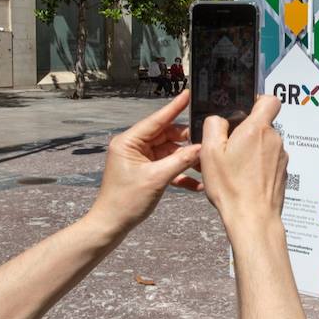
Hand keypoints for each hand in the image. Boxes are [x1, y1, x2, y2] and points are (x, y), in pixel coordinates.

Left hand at [93, 90, 201, 230]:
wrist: (111, 225)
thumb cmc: (126, 201)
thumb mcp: (156, 179)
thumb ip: (180, 161)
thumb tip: (201, 148)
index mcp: (129, 142)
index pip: (156, 120)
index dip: (174, 107)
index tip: (188, 93)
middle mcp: (133, 146)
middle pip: (166, 135)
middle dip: (186, 141)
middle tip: (207, 139)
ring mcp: (140, 159)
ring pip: (169, 152)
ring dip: (185, 159)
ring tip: (204, 164)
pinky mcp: (146, 172)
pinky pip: (167, 166)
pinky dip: (179, 173)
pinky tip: (195, 183)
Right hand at [199, 95, 287, 226]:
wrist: (253, 218)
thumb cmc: (231, 187)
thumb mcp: (209, 152)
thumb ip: (213, 126)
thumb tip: (219, 118)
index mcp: (257, 129)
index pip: (269, 100)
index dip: (258, 101)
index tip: (244, 111)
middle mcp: (275, 140)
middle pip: (263, 125)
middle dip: (247, 133)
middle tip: (229, 149)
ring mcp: (281, 157)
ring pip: (265, 144)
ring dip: (252, 151)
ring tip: (235, 169)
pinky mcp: (283, 173)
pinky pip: (269, 161)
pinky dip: (258, 166)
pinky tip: (245, 179)